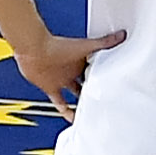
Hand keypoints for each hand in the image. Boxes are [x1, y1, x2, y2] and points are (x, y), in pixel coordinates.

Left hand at [8, 15, 124, 112]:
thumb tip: (121, 36)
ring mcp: (61, 80)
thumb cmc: (56, 46)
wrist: (34, 51)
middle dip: (96, 90)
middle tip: (107, 101)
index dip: (106, 76)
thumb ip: (104, 43)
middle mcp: (72, 70)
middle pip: (88, 82)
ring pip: (75, 94)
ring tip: (94, 112)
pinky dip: (66, 112)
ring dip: (83, 102)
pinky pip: (60, 103)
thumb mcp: (86, 47)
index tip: (115, 84)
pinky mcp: (51, 88)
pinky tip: (72, 118)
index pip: (98, 69)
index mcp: (82, 59)